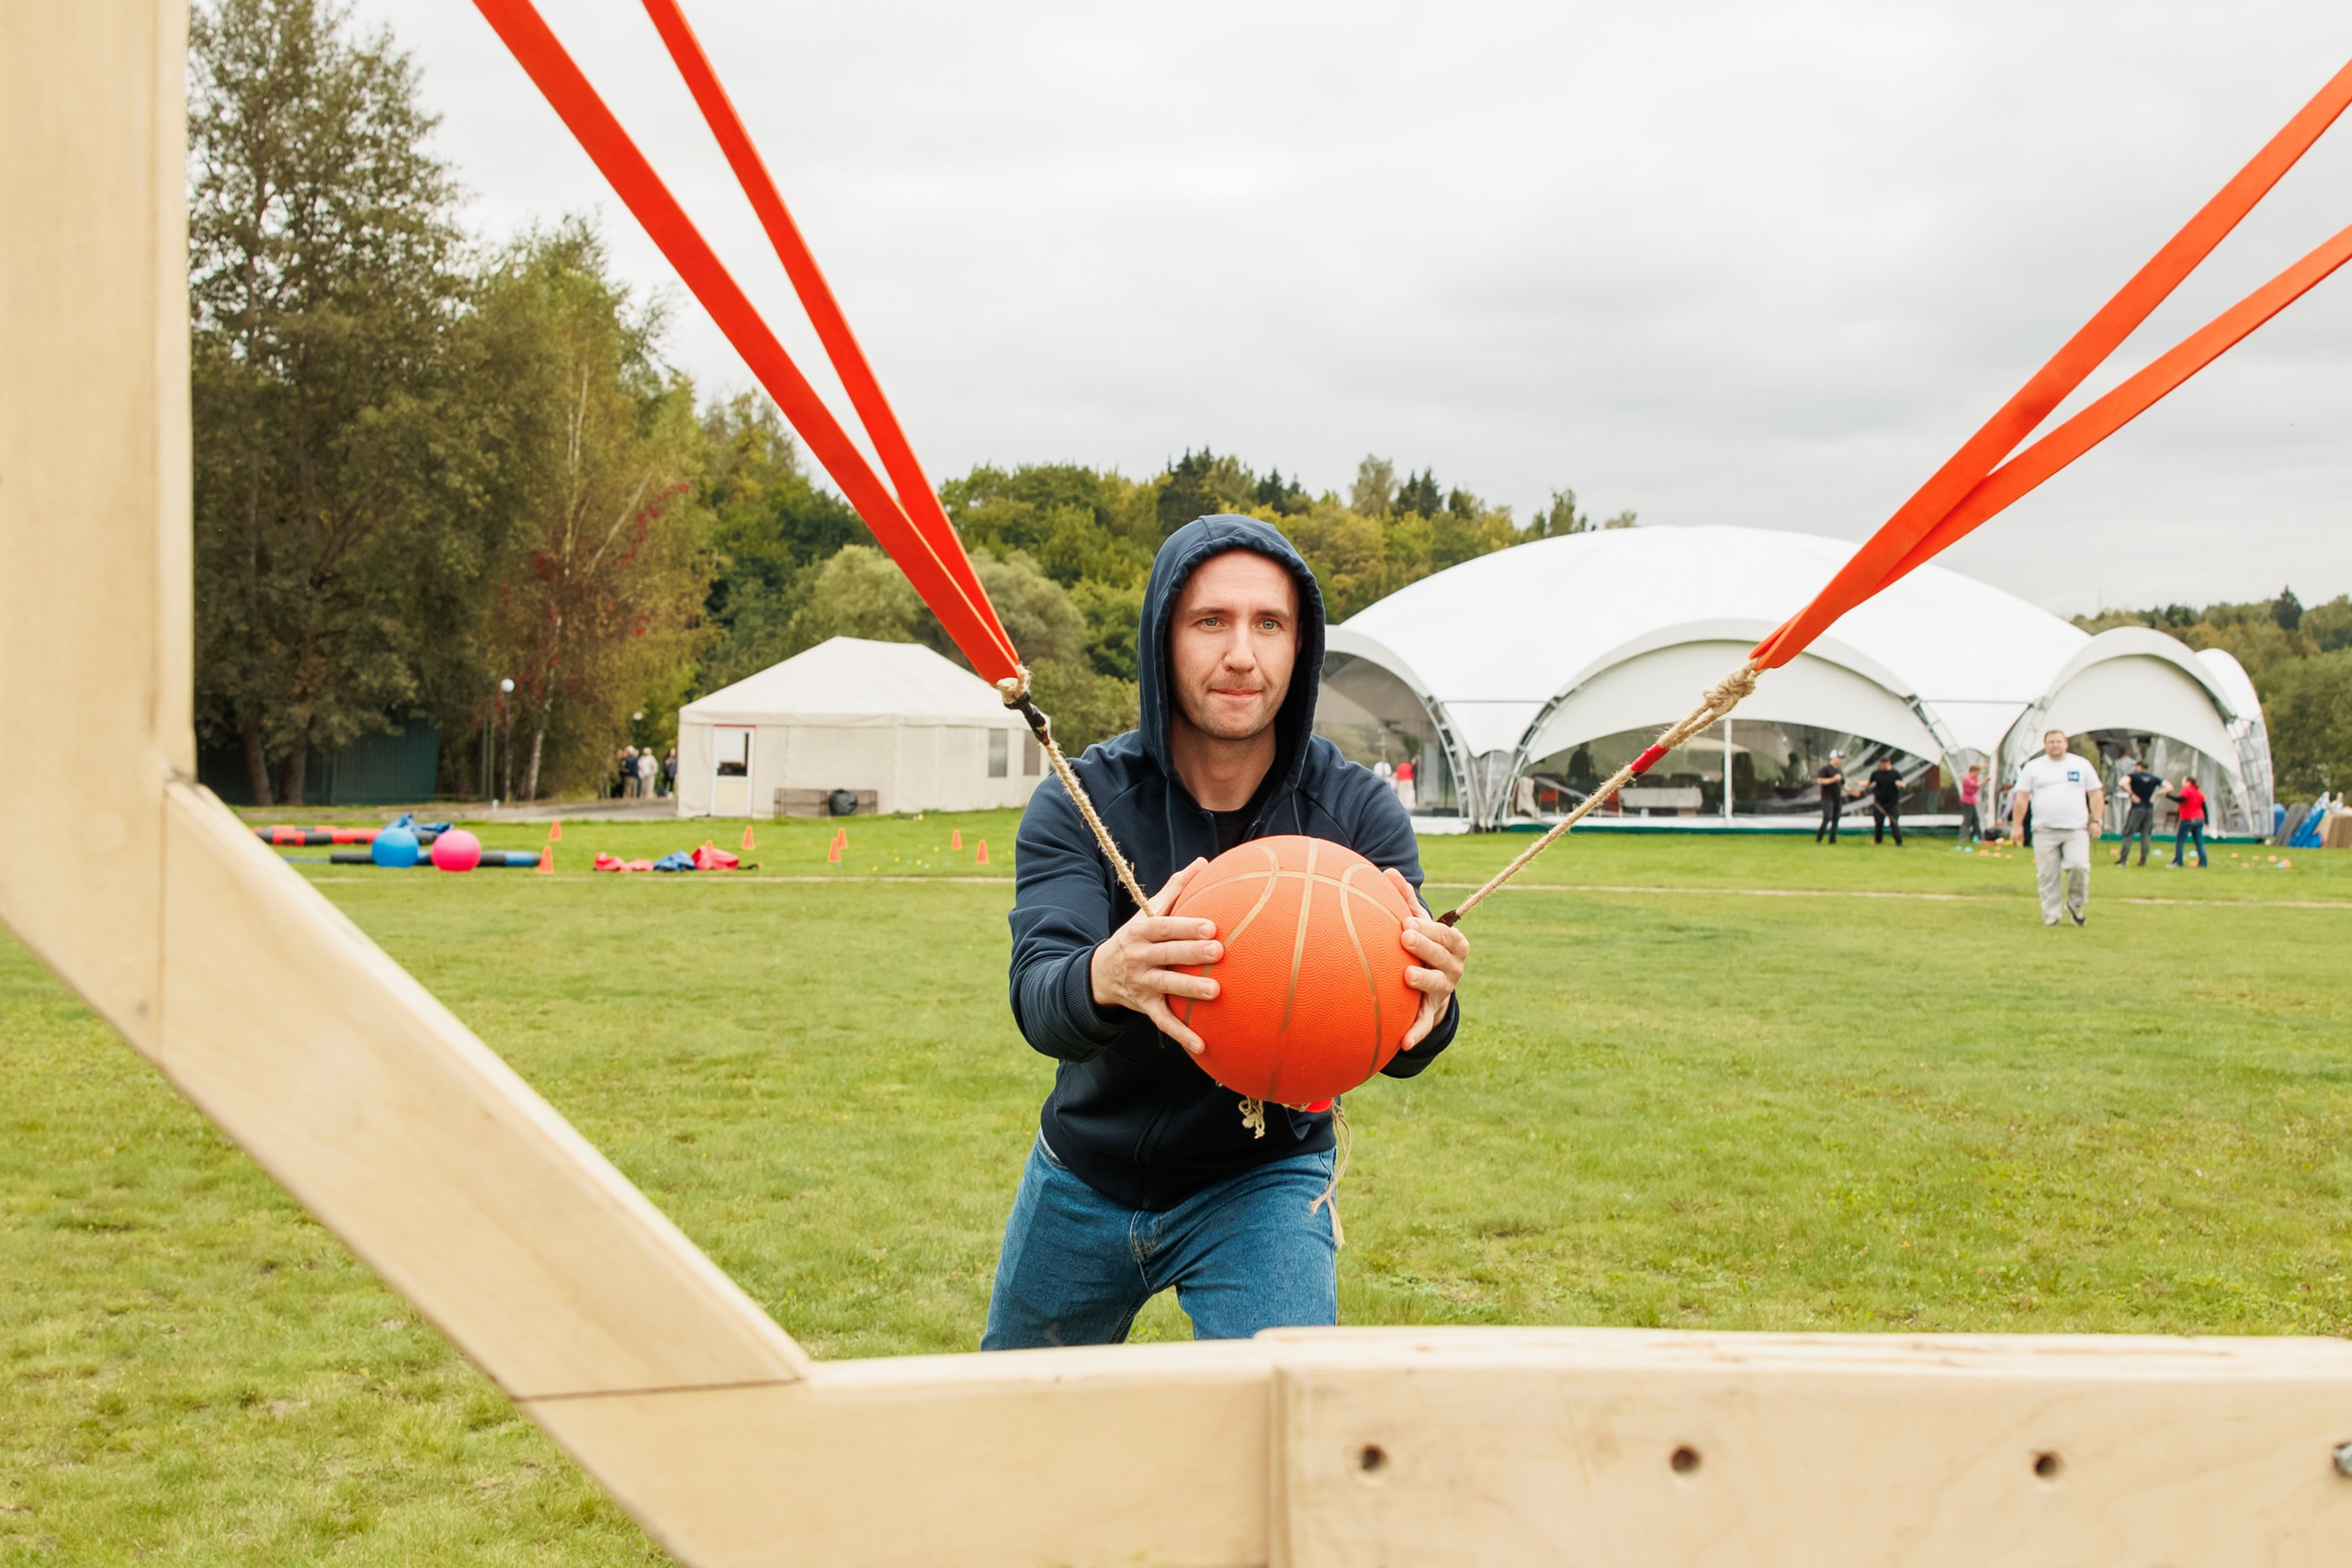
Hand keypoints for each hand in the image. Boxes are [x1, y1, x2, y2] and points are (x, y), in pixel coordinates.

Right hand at [1090, 857, 1221, 1053]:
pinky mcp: (1145, 1007)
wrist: (1100, 973)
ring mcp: (1142, 984)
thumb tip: (1204, 862)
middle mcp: (1140, 957)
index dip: (1186, 926)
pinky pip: (1163, 1022)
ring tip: (1216, 992)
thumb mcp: (1148, 911)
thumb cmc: (1137, 936)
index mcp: (1142, 931)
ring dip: (1190, 990)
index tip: (1211, 925)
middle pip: (1167, 955)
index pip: (1164, 927)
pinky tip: (1203, 1044)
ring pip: (1167, 987)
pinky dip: (1181, 1035)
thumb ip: (1176, 888)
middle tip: (1218, 951)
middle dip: (1191, 953)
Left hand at [1384, 867, 1467, 1049]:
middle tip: (1405, 936)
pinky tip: (1402, 1042)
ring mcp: (1444, 992)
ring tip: (1406, 976)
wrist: (1429, 984)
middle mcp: (1453, 968)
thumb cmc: (1420, 946)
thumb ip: (1405, 901)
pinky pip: (1425, 1023)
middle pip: (1443, 957)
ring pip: (1437, 987)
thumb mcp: (1417, 924)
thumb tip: (1388, 872)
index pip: (1445, 934)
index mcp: (1454, 945)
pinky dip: (1416, 1032)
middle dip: (1426, 946)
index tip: (1408, 920)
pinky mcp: (1432, 1013)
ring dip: (1423, 981)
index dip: (1429, 928)